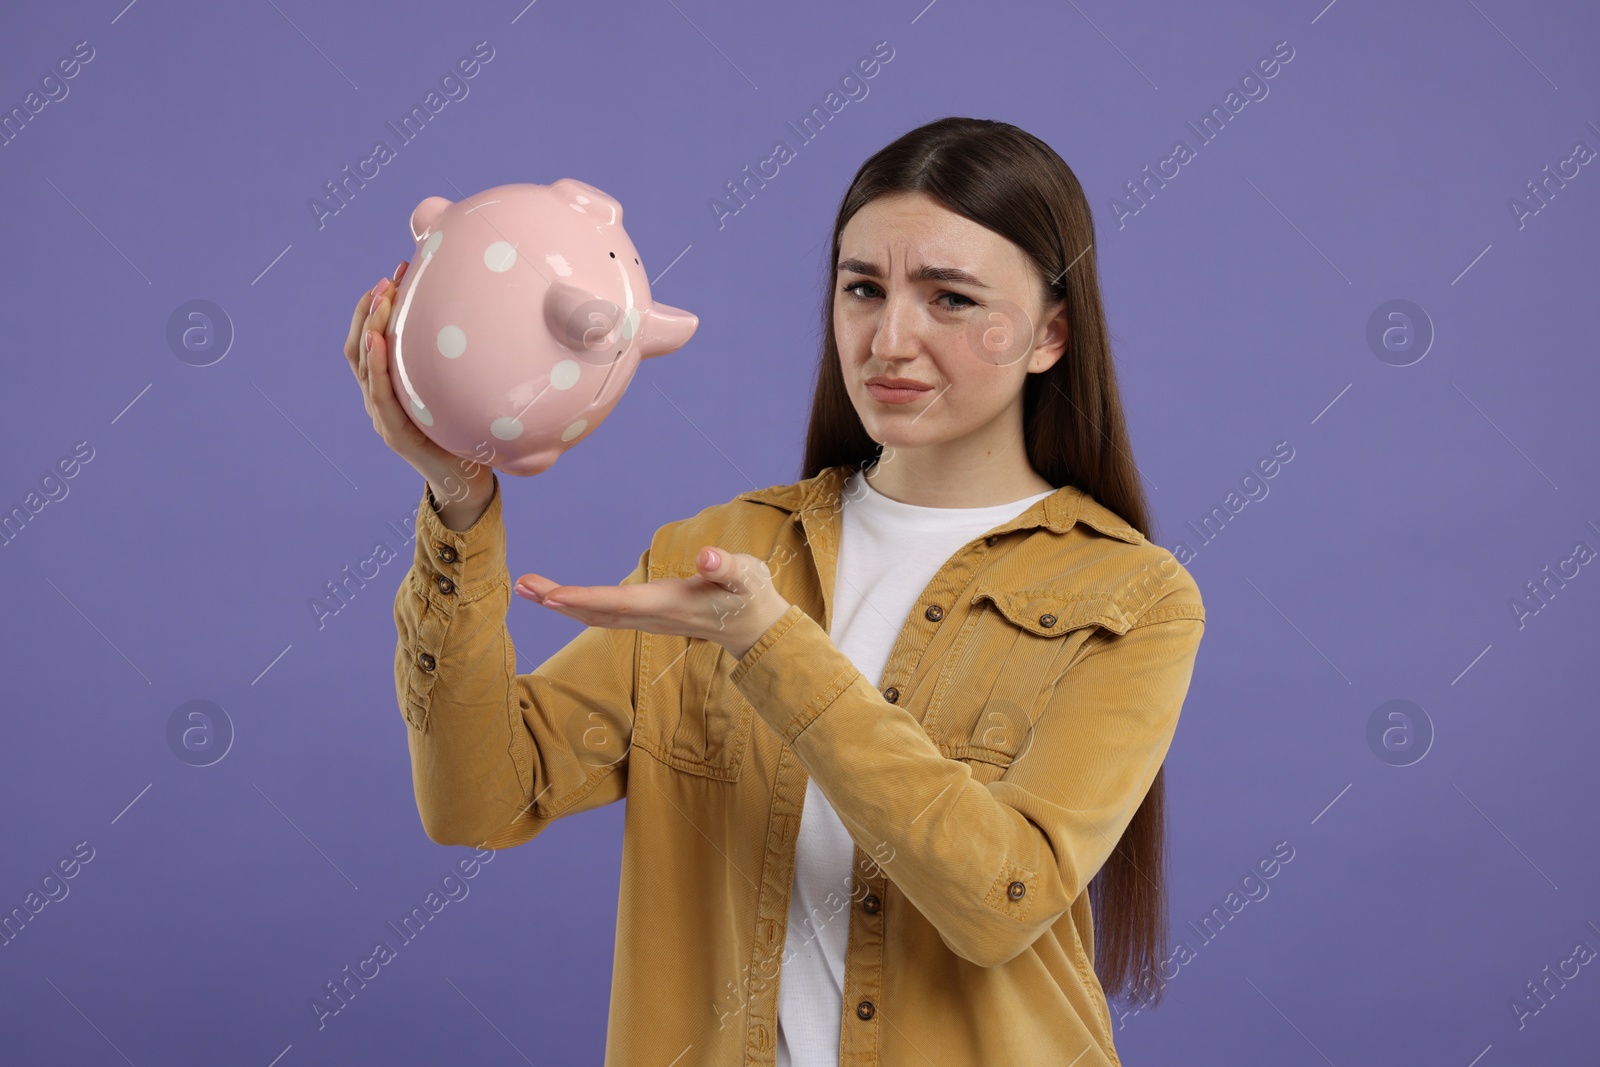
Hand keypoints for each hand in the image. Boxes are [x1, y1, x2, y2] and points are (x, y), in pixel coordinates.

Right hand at [344, 261, 490, 496]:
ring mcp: (383, 418)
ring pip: (363, 366)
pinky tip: (378, 339)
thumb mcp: (459, 391)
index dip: (375, 309)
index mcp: (392, 390)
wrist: (471, 485)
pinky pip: (379, 394)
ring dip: (369, 327)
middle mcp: (380, 402)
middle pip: (360, 348)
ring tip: (380, 297)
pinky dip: (376, 364)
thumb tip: (479, 320)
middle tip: (387, 279)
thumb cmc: (469, 436)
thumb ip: (454, 364)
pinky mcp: (395, 434)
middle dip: (368, 310)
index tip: (394, 276)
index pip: (371, 341)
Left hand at [514, 546, 791, 659]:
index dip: (585, 598)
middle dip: (559, 600)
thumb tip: (707, 556)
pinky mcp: (645, 615)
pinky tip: (556, 597)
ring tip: (526, 588)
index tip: (552, 596)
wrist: (753, 626)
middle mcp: (650, 616)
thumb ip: (728, 566)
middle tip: (522, 585)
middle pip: (596, 612)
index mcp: (668, 604)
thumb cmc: (749, 595)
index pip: (620, 603)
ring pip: (595, 614)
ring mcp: (646, 619)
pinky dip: (576, 605)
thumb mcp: (746, 576)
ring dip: (560, 603)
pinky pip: (602, 614)